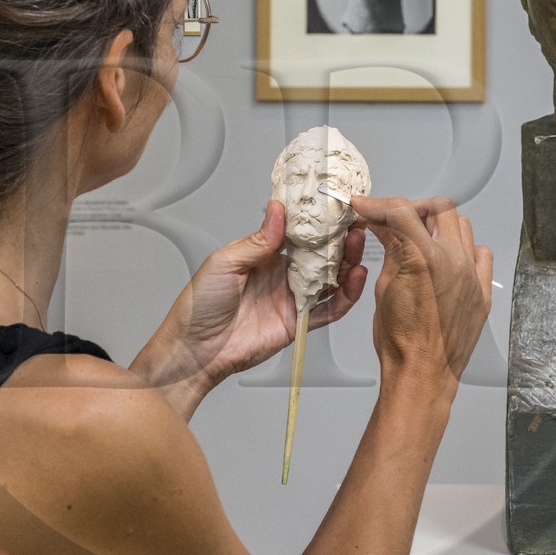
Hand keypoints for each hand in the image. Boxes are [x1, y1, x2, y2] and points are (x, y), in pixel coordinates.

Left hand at [131, 200, 368, 418]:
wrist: (196, 348)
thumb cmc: (200, 303)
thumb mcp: (225, 262)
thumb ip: (258, 241)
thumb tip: (278, 210)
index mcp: (264, 255)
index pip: (298, 234)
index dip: (318, 221)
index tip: (335, 205)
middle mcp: (282, 275)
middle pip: (320, 255)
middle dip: (340, 239)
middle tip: (356, 223)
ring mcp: (292, 299)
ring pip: (329, 279)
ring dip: (347, 262)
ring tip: (359, 243)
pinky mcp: (297, 323)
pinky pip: (328, 309)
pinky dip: (346, 296)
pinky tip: (357, 278)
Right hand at [352, 196, 492, 388]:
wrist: (423, 373)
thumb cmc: (398, 340)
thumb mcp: (383, 287)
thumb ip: (391, 250)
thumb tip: (385, 227)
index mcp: (424, 258)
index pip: (401, 211)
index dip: (379, 204)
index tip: (366, 207)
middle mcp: (454, 260)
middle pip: (437, 209)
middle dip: (412, 209)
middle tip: (394, 220)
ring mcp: (473, 275)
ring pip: (462, 226)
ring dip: (439, 225)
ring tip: (420, 238)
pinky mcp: (482, 291)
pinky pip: (481, 254)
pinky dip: (464, 249)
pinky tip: (449, 260)